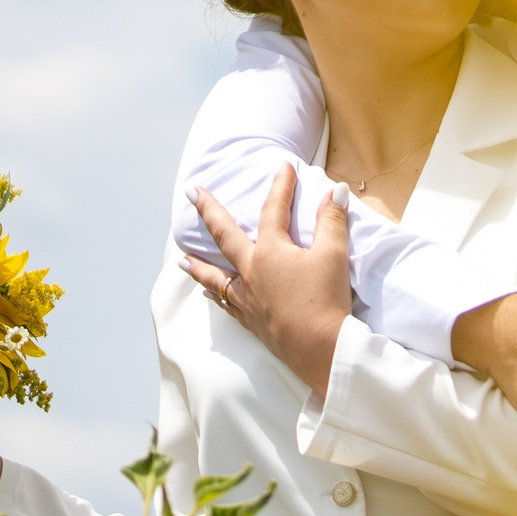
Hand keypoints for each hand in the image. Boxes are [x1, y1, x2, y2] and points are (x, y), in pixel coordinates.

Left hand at [182, 165, 353, 395]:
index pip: (273, 211)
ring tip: (181, 258)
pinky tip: (208, 294)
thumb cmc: (326, 299)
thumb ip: (331, 221)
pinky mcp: (250, 320)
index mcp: (270, 252)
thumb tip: (334, 191)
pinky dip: (214, 294)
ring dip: (197, 264)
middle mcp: (250, 272)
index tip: (283, 168)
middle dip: (208, 212)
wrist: (319, 348)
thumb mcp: (334, 255)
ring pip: (213, 276)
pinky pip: (224, 303)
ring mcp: (246, 298)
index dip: (281, 187)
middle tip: (191, 193)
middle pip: (224, 236)